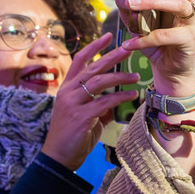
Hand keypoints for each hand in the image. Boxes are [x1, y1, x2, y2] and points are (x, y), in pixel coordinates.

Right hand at [41, 33, 143, 168]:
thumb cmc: (72, 136)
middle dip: (112, 55)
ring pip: (99, 82)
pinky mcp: (81, 117)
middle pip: (92, 67)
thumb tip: (118, 101)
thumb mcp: (86, 116)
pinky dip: (120, 97)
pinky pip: (105, 102)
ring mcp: (73, 103)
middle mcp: (68, 92)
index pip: (80, 60)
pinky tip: (132, 95)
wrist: (58, 157)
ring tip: (136, 77)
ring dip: (120, 77)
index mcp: (67, 88)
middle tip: (129, 48)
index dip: (94, 46)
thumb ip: (100, 106)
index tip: (109, 35)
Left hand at [116, 0, 194, 96]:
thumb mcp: (136, 23)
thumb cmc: (155, 43)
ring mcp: (193, 21)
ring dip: (152, 2)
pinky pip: (168, 35)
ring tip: (132, 6)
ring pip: (177, 3)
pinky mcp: (191, 41)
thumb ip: (129, 7)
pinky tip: (129, 43)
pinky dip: (146, 39)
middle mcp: (189, 2)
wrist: (169, 74)